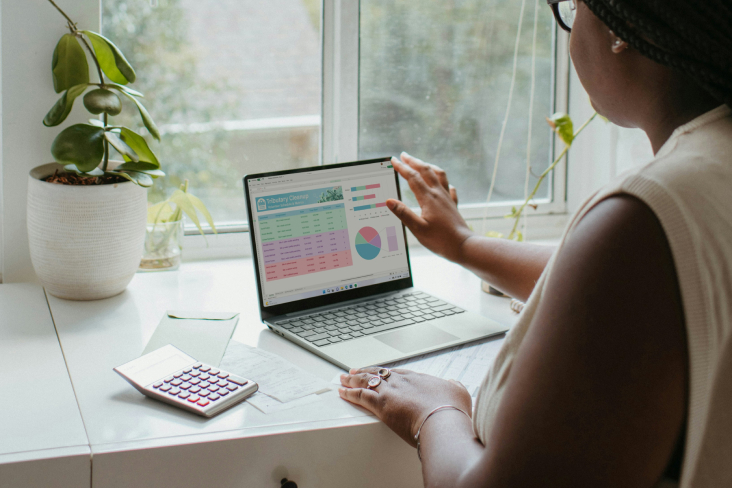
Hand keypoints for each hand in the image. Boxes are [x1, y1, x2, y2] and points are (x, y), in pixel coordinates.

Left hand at [339, 367, 471, 446]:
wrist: (443, 421)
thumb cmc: (452, 411)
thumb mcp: (459, 393)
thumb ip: (454, 386)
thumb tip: (453, 383)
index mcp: (419, 379)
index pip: (398, 373)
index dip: (386, 372)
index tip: (380, 371)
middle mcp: (402, 382)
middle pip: (379, 373)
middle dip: (365, 372)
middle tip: (355, 371)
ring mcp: (390, 392)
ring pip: (367, 381)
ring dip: (353, 379)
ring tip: (344, 378)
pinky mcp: (382, 405)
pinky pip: (360, 396)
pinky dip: (349, 393)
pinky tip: (341, 392)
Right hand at [387, 153, 472, 262]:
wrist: (463, 246)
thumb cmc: (440, 240)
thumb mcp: (417, 229)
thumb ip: (403, 213)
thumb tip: (389, 201)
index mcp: (428, 198)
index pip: (412, 178)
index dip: (402, 167)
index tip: (393, 160)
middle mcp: (438, 195)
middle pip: (425, 171)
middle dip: (414, 161)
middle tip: (404, 155)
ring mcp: (447, 199)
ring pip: (439, 175)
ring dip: (429, 167)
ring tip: (423, 163)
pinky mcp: (453, 206)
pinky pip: (449, 189)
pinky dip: (444, 183)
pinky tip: (444, 185)